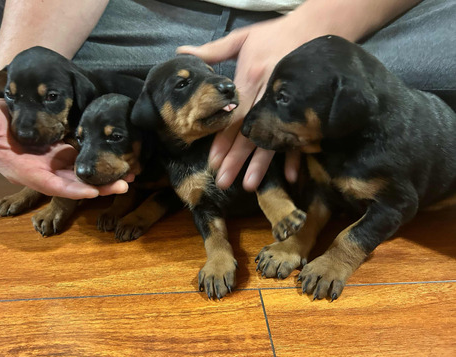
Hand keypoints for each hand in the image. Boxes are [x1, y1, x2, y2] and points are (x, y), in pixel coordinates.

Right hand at [0, 99, 131, 198]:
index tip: (90, 193)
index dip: (69, 189)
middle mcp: (45, 169)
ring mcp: (57, 160)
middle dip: (98, 186)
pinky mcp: (67, 149)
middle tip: (125, 185)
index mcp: (26, 170)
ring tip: (132, 175)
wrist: (4, 106)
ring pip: (85, 172)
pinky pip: (87, 158)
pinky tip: (124, 160)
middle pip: (74, 183)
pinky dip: (103, 161)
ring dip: (107, 176)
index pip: (49, 184)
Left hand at [178, 15, 305, 190]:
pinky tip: (288, 175)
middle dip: (235, 159)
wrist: (318, 26)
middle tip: (223, 181)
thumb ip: (213, 50)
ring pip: (271, 138)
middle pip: (248, 132)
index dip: (221, 139)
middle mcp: (268, 93)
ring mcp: (287, 103)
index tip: (212, 161)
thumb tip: (182, 51)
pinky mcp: (303, 107)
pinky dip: (294, 155)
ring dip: (260, 164)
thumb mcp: (242, 38)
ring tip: (249, 185)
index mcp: (251, 77)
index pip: (232, 115)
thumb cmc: (275, 34)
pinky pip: (298, 134)